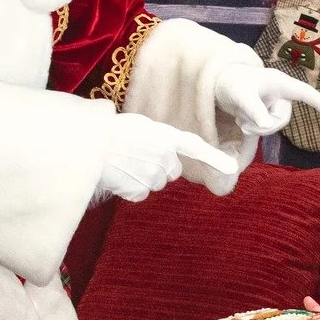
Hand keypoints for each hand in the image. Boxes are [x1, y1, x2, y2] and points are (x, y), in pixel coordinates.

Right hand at [99, 112, 239, 202]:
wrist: (87, 143)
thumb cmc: (109, 131)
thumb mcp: (139, 126)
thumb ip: (158, 139)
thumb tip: (164, 154)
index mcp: (165, 135)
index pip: (195, 147)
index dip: (215, 158)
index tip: (232, 168)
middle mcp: (165, 155)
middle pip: (171, 171)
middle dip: (158, 167)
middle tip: (136, 156)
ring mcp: (153, 174)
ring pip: (155, 182)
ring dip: (142, 176)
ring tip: (123, 162)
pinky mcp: (141, 189)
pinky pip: (140, 193)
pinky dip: (130, 187)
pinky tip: (118, 174)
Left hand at [214, 64, 319, 137]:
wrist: (222, 84)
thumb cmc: (233, 82)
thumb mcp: (240, 95)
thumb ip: (253, 109)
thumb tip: (267, 126)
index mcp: (280, 82)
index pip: (304, 93)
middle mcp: (281, 94)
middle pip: (283, 119)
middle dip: (264, 127)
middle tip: (242, 125)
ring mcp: (275, 105)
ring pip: (274, 126)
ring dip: (256, 128)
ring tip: (239, 119)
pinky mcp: (268, 113)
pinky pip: (267, 128)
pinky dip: (253, 128)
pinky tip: (242, 120)